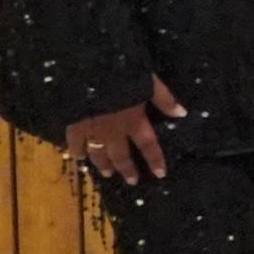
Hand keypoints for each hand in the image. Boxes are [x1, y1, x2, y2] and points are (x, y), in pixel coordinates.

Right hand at [64, 77, 184, 183]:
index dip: (154, 160)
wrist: (86, 71)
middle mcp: (113, 131)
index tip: (160, 174)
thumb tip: (182, 114)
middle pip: (121, 155)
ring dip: (104, 165)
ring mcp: (91, 130)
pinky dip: (78, 152)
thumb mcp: (147, 82)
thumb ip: (164, 99)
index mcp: (133, 120)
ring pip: (98, 153)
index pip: (148, 145)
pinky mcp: (72, 126)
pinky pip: (74, 143)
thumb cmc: (121, 74)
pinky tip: (79, 157)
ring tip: (107, 174)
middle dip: (127, 169)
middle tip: (131, 181)